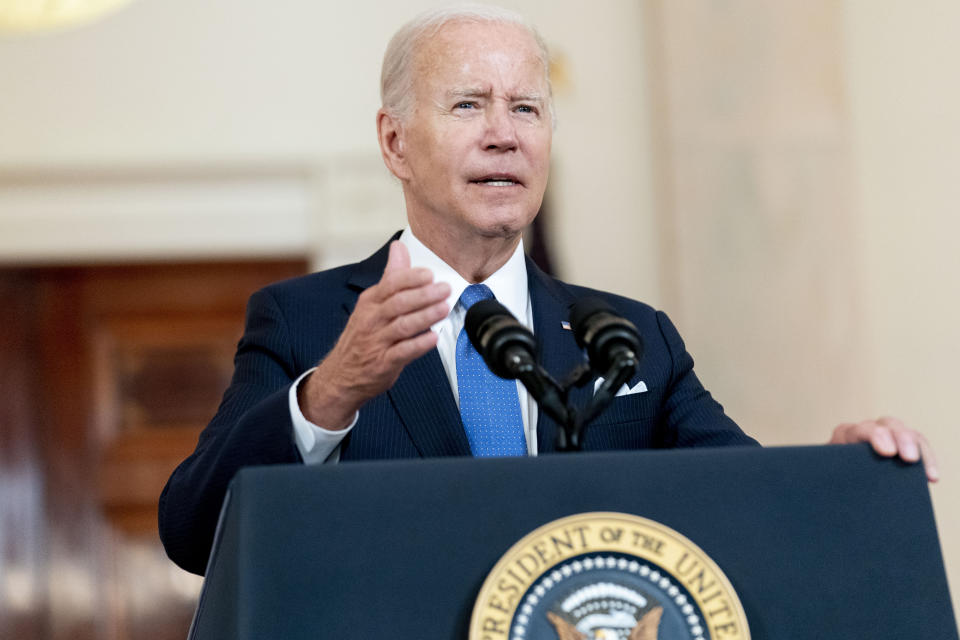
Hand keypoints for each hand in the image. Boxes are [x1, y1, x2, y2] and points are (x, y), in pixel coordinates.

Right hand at [300, 241, 450, 427]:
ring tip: (444, 309)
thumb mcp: (372, 304)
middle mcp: (372, 320)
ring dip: (426, 316)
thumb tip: (399, 247)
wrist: (342, 375)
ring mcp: (377, 342)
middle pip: (399, 303)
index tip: (430, 274)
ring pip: (403, 326)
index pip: (391, 284)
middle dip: (424, 295)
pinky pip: (403, 352)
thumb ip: (390, 277)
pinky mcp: (383, 363)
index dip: (412, 278)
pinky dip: (419, 344)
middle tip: (445, 289)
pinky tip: (434, 337)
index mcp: (370, 302)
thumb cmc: (363, 336)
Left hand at [830, 417, 938, 481]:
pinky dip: (926, 461)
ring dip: (918, 449)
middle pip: (888, 425)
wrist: (828, 481)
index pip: (861, 429)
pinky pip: (917, 447)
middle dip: (902, 439)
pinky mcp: (899, 448)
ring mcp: (885, 437)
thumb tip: (829, 487)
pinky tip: (931, 477)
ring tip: (927, 473)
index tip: (887, 452)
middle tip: (909, 459)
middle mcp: (866, 431)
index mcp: (844, 435)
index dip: (876, 437)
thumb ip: (828, 476)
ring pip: (906, 434)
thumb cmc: (826, 478)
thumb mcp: (824, 475)